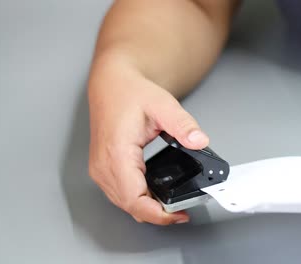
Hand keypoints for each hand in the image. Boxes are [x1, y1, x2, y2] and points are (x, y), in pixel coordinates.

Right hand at [87, 53, 208, 224]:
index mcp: (117, 153)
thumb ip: (183, 125)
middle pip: (130, 206)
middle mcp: (104, 165)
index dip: (158, 214)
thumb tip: (199, 141)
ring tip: (171, 205)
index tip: (178, 215)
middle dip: (157, 213)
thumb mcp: (163, 104)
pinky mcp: (103, 168)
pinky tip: (154, 195)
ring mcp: (100, 168)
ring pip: (124, 203)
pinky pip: (120, 194)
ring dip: (147, 208)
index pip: (135, 199)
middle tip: (181, 211)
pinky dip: (138, 199)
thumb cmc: (130, 93)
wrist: (111, 84)